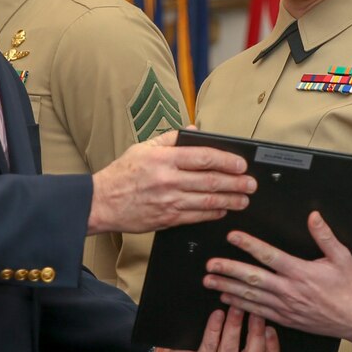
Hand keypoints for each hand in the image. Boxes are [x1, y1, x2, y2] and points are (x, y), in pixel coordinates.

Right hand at [88, 129, 256, 234]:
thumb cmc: (121, 175)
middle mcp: (167, 180)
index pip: (203, 157)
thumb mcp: (142, 148)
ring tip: (244, 200)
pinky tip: (223, 210)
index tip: (241, 164)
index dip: (227, 161)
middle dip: (236, 183)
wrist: (101, 203)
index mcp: (163, 159)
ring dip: (230, 200)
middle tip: (250, 184)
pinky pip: (196, 216)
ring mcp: (168, 201)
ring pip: (207, 201)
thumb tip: (194, 132)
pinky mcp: (167, 219)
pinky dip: (213, 213)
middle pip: (210, 181)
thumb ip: (170, 139)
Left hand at [155, 307, 278, 351]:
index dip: (273, 346)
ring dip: (235, 326)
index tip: (271, 326)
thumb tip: (260, 309)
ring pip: (231, 351)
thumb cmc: (208, 348)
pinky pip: (210, 345)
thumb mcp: (231, 345)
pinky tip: (217, 314)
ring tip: (236, 307)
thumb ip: (247, 336)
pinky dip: (215, 327)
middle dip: (255, 332)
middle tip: (255, 310)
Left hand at [204, 211, 351, 343]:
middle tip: (210, 264)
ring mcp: (285, 306)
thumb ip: (325, 236)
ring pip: (251, 296)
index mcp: (301, 272)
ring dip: (227, 288)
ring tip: (209, 281)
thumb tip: (313, 216)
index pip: (269, 256)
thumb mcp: (341, 257)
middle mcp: (289, 290)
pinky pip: (258, 312)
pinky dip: (240, 305)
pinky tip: (226, 298)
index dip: (249, 245)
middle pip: (253, 278)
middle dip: (228, 270)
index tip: (232, 236)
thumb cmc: (349, 286)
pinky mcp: (285, 319)